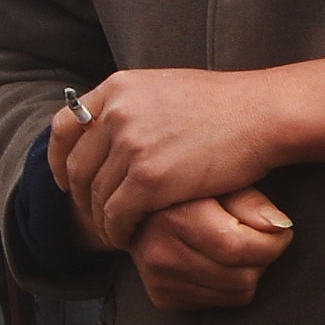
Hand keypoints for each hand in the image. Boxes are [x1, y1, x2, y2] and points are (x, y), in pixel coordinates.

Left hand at [56, 71, 287, 250]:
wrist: (263, 115)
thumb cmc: (227, 105)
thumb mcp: (166, 88)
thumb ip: (133, 105)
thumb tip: (112, 127)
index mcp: (118, 88)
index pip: (65, 127)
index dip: (60, 159)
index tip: (68, 179)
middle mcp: (117, 114)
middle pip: (78, 166)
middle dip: (81, 197)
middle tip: (95, 214)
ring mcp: (131, 146)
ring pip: (96, 196)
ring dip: (101, 219)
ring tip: (114, 230)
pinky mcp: (150, 180)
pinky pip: (117, 215)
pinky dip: (118, 230)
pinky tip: (129, 237)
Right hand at [130, 191, 293, 311]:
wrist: (140, 213)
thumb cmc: (191, 194)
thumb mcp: (221, 183)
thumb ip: (251, 203)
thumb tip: (280, 226)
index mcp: (175, 218)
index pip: (238, 248)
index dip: (273, 243)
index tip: (281, 232)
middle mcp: (161, 253)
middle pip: (243, 277)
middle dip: (262, 259)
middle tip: (258, 240)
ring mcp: (159, 280)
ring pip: (236, 294)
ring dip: (248, 273)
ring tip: (238, 249)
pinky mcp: (163, 299)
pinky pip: (221, 303)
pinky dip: (230, 286)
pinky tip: (219, 263)